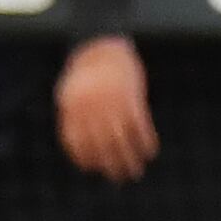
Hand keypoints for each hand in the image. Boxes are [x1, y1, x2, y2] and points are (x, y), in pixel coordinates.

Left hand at [54, 36, 160, 182]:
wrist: (100, 42)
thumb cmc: (85, 70)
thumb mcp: (70, 93)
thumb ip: (75, 117)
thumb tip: (82, 147)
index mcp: (73, 111)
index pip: (79, 146)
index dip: (88, 161)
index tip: (97, 169)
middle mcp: (91, 111)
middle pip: (103, 148)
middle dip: (113, 167)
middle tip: (122, 178)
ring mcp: (112, 105)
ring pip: (123, 142)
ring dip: (131, 160)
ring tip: (136, 171)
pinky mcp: (130, 99)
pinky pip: (140, 127)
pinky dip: (146, 141)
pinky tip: (150, 150)